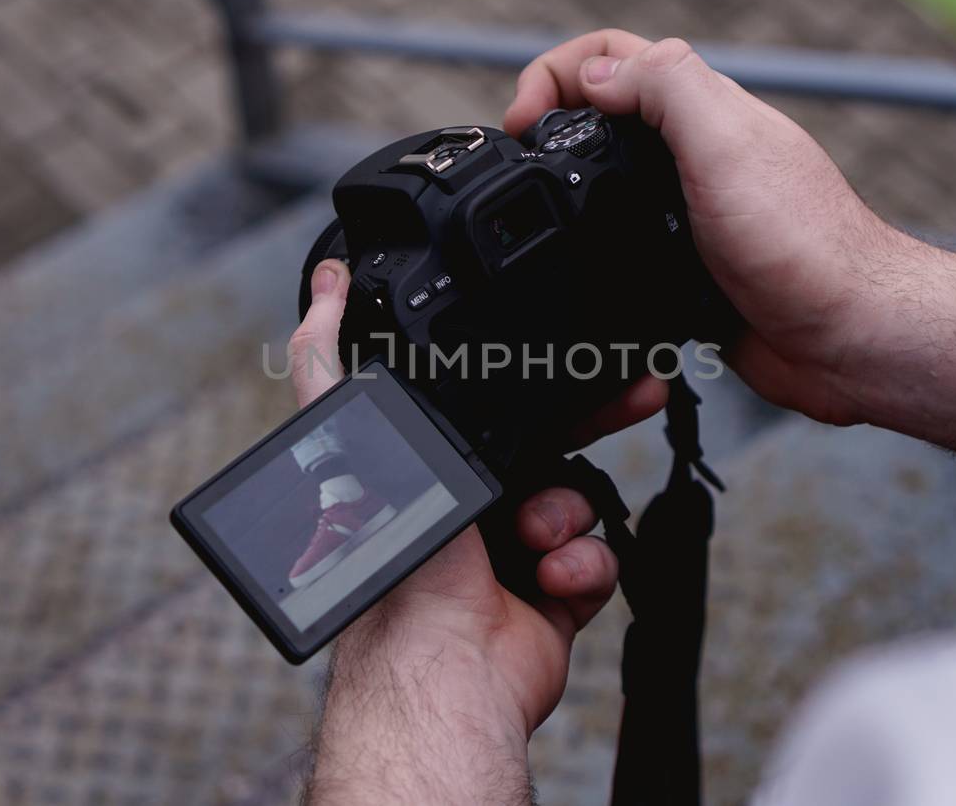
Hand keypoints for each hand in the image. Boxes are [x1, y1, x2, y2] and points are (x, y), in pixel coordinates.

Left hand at [292, 259, 663, 802]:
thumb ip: (329, 363)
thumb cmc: (393, 565)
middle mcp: (472, 509)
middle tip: (634, 393)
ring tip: (534, 538)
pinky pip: (598, 556)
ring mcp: (517, 553)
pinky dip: (584, 565)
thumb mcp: (356, 439)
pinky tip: (552, 577)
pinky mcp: (555, 596)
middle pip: (551, 442)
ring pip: (580, 498)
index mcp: (428, 469)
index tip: (576, 355)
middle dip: (592, 421)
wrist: (444, 667)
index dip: (534, 379)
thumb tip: (322, 287)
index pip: (491, 404)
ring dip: (566, 515)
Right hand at [505, 30, 922, 424]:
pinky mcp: (689, 271)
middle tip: (520, 163)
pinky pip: (626, 249)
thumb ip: (665, 91)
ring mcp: (692, 214)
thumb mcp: (726, 144)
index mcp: (705, 112)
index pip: (617, 56)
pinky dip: (596, 253)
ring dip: (573, 188)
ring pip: (612, 184)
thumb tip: (597, 72)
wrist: (846, 341)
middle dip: (553, 125)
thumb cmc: (805, 247)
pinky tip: (582, 268)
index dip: (560, 72)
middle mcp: (697, 156)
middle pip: (606, 115)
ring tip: (540, 211)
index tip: (524, 119)